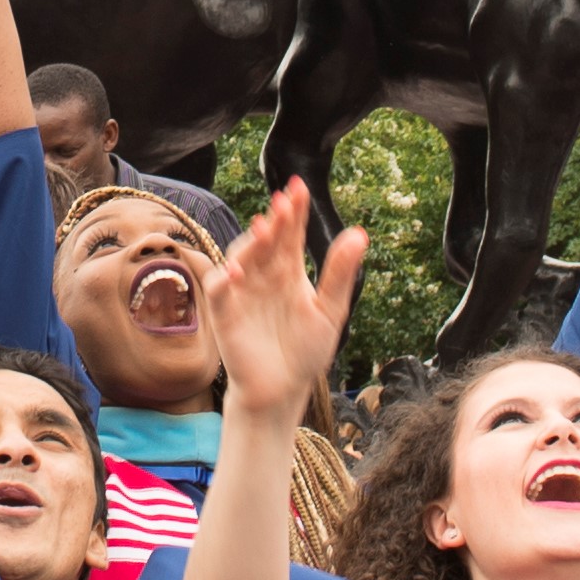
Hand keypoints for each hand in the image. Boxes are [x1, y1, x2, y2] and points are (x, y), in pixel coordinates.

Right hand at [200, 180, 365, 427]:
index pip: (291, 234)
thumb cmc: (306, 351)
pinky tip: (236, 272)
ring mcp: (243, 291)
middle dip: (274, 220)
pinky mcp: (226, 312)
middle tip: (284, 202)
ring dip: (250, 243)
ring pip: (241, 257)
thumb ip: (340, 273)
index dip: (294, 211)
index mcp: (289, 271)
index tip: (298, 188)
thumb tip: (360, 234)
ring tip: (265, 229)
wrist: (283, 390)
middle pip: (266, 240)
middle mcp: (264, 275)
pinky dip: (224, 279)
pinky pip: (220, 290)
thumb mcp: (330, 310)